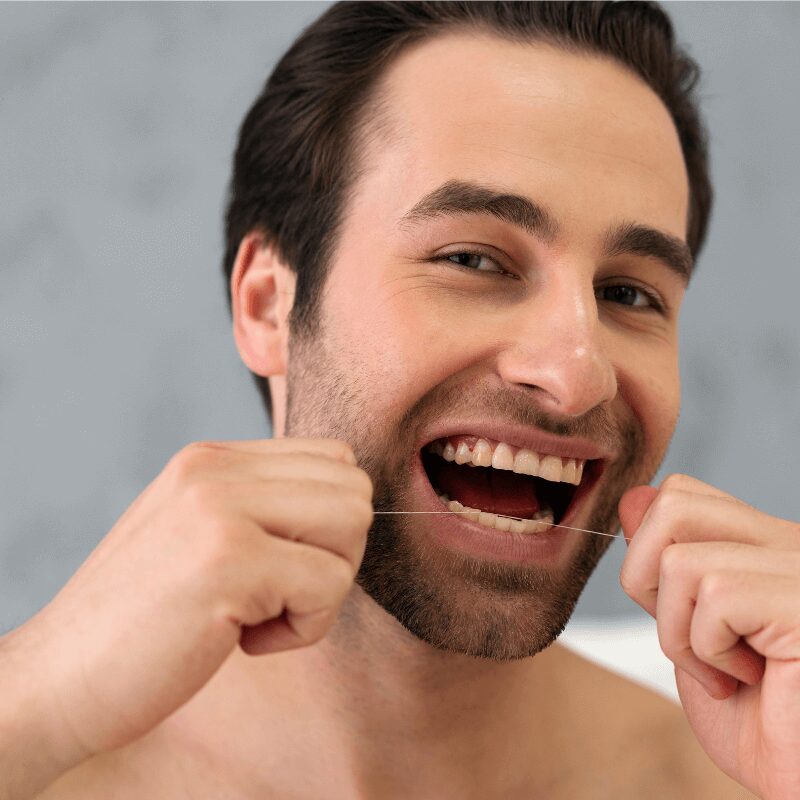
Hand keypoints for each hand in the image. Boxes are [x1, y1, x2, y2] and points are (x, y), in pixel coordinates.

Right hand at [2, 438, 371, 780]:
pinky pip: (330, 584)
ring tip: (262, 614)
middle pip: (354, 488)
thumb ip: (261, 506)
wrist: (59, 678)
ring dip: (324, 587)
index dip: (329, 522)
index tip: (282, 565)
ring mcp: (221, 508)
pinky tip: (245, 640)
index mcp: (213, 458)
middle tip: (281, 593)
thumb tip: (351, 507)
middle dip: (337, 553)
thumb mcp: (197, 532)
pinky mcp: (230, 560)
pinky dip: (305, 629)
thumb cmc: (143, 617)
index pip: (334, 458)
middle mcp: (217, 468)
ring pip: (353, 524)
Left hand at [619, 474, 799, 799]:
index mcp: (762, 545)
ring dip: (680, 633)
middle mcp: (787, 544)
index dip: (648, 551)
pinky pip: (715, 597)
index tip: (675, 612)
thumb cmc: (758, 720)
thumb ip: (665, 566)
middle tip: (688, 637)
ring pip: (681, 561)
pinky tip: (752, 679)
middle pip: (673, 503)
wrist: (798, 781)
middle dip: (647, 579)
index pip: (679, 494)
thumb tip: (634, 499)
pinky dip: (710, 650)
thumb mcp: (690, 630)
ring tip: (726, 670)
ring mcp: (799, 569)